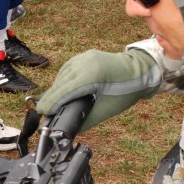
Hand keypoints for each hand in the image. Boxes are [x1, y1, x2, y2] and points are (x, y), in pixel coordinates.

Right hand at [36, 49, 160, 130]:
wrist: (141, 71)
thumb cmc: (127, 92)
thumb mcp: (107, 110)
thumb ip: (86, 119)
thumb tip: (69, 128)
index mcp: (92, 75)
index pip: (65, 90)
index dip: (52, 102)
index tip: (43, 112)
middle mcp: (85, 62)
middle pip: (61, 83)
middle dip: (51, 97)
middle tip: (42, 111)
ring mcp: (84, 57)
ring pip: (62, 75)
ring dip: (56, 88)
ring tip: (51, 103)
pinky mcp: (84, 56)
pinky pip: (68, 69)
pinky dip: (62, 80)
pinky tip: (61, 90)